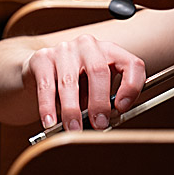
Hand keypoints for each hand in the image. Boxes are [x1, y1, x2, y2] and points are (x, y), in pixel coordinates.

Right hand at [21, 34, 145, 131]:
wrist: (42, 69)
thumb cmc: (78, 83)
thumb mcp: (97, 88)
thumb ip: (106, 101)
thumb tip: (105, 123)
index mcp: (110, 51)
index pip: (131, 64)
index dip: (131, 87)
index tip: (122, 108)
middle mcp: (88, 45)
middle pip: (98, 71)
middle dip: (99, 102)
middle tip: (98, 124)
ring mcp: (63, 50)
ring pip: (69, 81)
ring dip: (72, 110)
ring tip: (74, 129)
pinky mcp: (41, 58)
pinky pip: (46, 86)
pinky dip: (48, 107)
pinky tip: (50, 121)